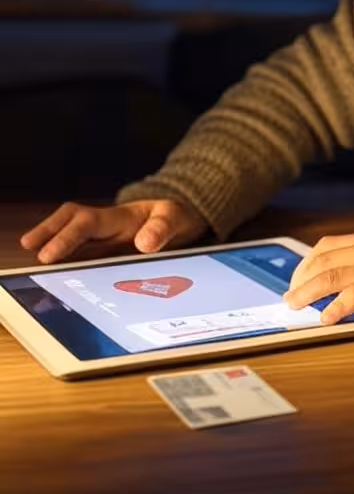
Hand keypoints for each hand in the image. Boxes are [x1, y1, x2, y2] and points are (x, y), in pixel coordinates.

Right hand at [19, 199, 208, 264]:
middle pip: (70, 222)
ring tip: (32, 261)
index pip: (87, 224)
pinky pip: (82, 252)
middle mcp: (107, 224)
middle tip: (29, 248)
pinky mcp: (106, 249)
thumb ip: (163, 229)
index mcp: (120, 217)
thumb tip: (144, 243)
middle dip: (48, 233)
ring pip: (71, 235)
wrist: (183, 217)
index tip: (48, 255)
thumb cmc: (176, 217)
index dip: (66, 238)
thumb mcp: (178, 220)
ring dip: (52, 245)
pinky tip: (57, 276)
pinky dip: (67, 259)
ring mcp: (105, 236)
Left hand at [284, 228, 353, 324]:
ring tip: (295, 304)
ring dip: (307, 291)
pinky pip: (352, 296)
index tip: (298, 276)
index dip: (307, 262)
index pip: (326, 246)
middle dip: (301, 278)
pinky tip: (326, 318)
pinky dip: (335, 307)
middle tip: (291, 295)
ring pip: (329, 276)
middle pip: (321, 260)